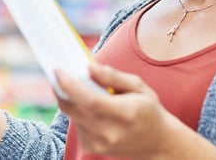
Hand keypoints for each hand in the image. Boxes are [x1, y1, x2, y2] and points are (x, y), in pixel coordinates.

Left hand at [55, 63, 177, 159]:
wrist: (158, 144)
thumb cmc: (148, 111)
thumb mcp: (138, 87)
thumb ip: (112, 76)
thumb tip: (89, 67)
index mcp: (124, 114)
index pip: (89, 100)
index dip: (69, 85)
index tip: (58, 70)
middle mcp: (109, 132)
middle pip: (74, 108)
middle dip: (62, 89)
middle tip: (60, 74)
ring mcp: (99, 143)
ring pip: (72, 116)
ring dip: (71, 101)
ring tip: (81, 90)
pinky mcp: (92, 148)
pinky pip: (76, 125)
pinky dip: (78, 113)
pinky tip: (91, 110)